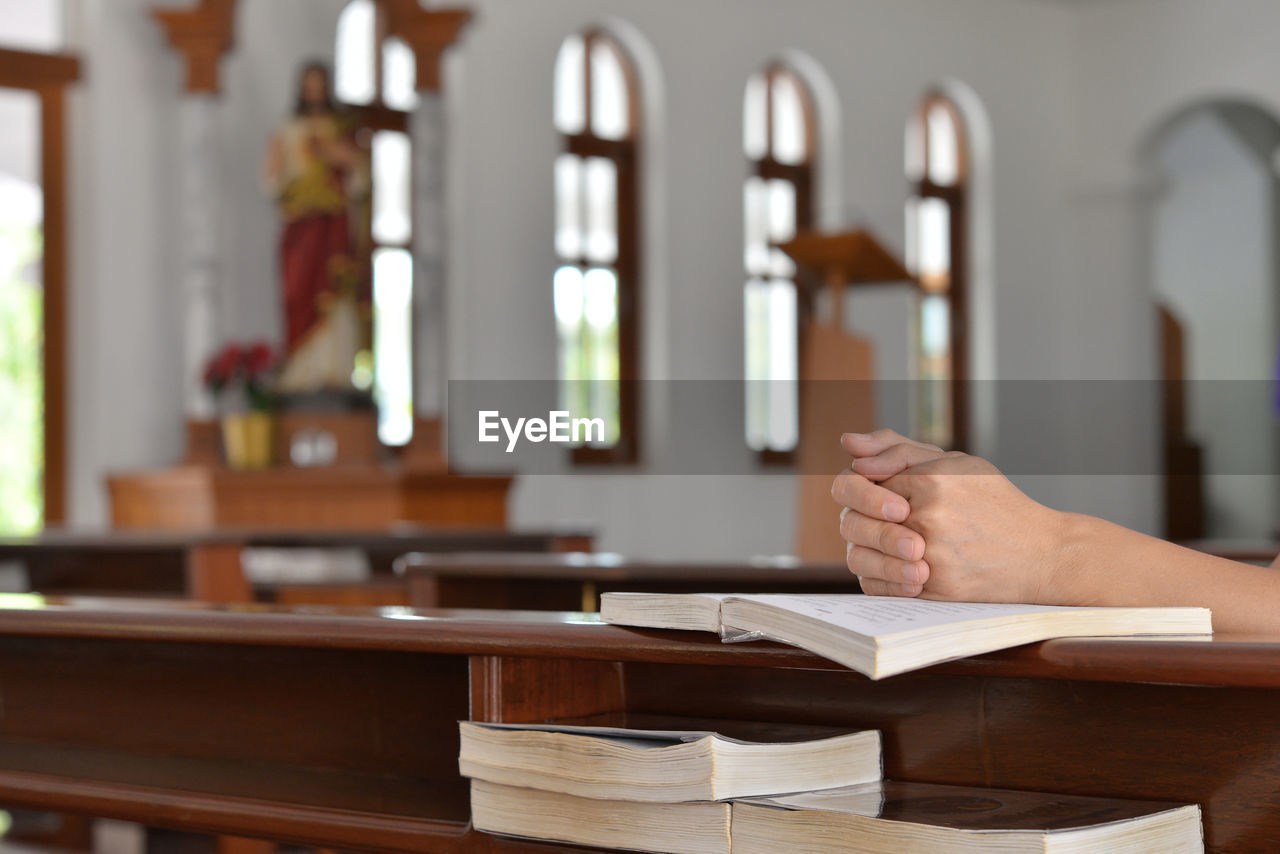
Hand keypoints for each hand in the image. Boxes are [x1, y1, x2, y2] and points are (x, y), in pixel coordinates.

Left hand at [832, 429, 1072, 603]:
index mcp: (931, 481)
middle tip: (890, 520)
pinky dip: (878, 575)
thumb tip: (848, 444)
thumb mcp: (954, 462)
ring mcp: (929, 557)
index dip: (870, 488)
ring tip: (896, 540)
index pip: (863, 480)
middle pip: (856, 518)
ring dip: (869, 547)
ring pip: (860, 552)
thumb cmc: (994, 502)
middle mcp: (928, 519)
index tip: (889, 494)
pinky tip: (900, 563)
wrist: (1041, 554)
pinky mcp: (932, 588)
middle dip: (864, 519)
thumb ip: (897, 449)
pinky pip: (876, 584)